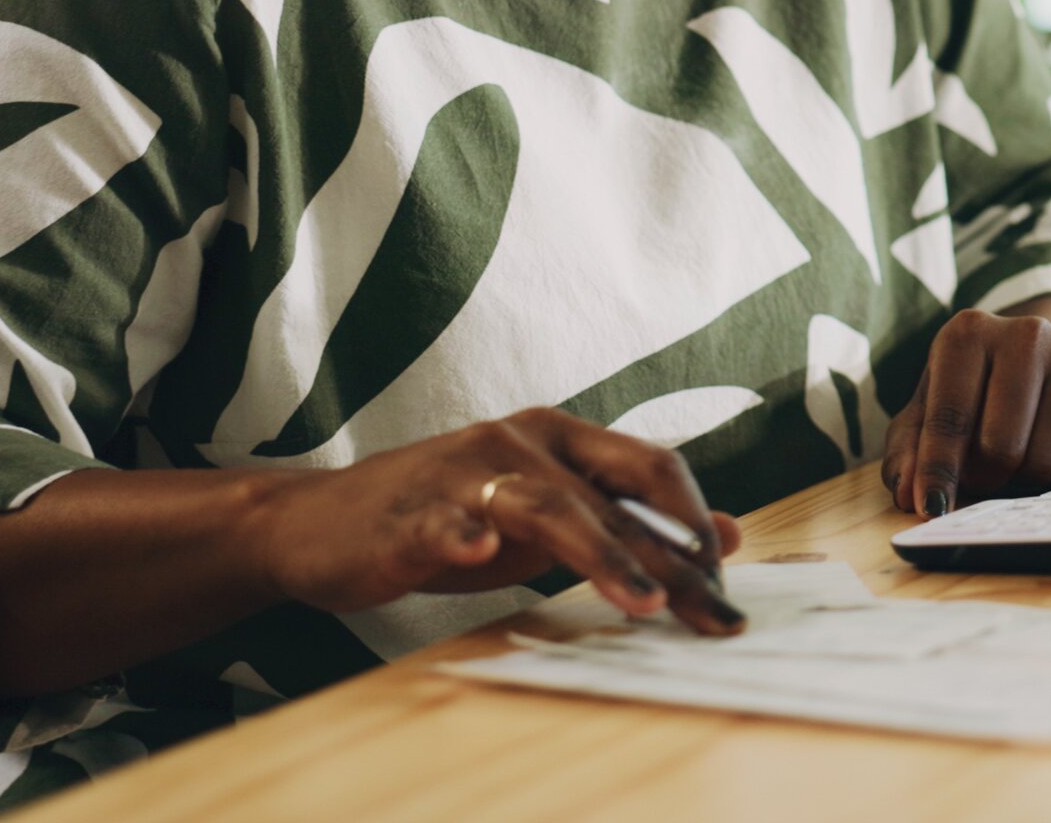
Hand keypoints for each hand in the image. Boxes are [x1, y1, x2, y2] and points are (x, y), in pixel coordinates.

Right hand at [251, 408, 745, 634]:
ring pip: (546, 506)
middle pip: (611, 498)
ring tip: (643, 600)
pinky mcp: (410, 511)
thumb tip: (727, 534)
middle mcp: (522, 441)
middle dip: (669, 557)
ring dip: (601, 553)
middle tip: (712, 611)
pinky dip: (461, 534)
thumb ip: (631, 520)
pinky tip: (476, 551)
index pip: (649, 469)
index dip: (694, 523)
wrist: (322, 522)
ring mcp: (465, 471)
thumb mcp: (549, 517)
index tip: (728, 584)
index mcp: (561, 438)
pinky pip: (441, 520)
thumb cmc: (451, 517)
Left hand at [881, 308, 1050, 518]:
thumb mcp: (927, 413)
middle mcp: (1026, 333)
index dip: (939, 470)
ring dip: (1025, 481)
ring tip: (1017, 460)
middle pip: (1002, 446)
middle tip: (984, 474)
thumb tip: (912, 494)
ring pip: (1047, 461)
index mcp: (968, 332)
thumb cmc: (971, 393)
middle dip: (986, 477)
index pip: (950, 417)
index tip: (932, 507)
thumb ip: (909, 453)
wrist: (1039, 360)